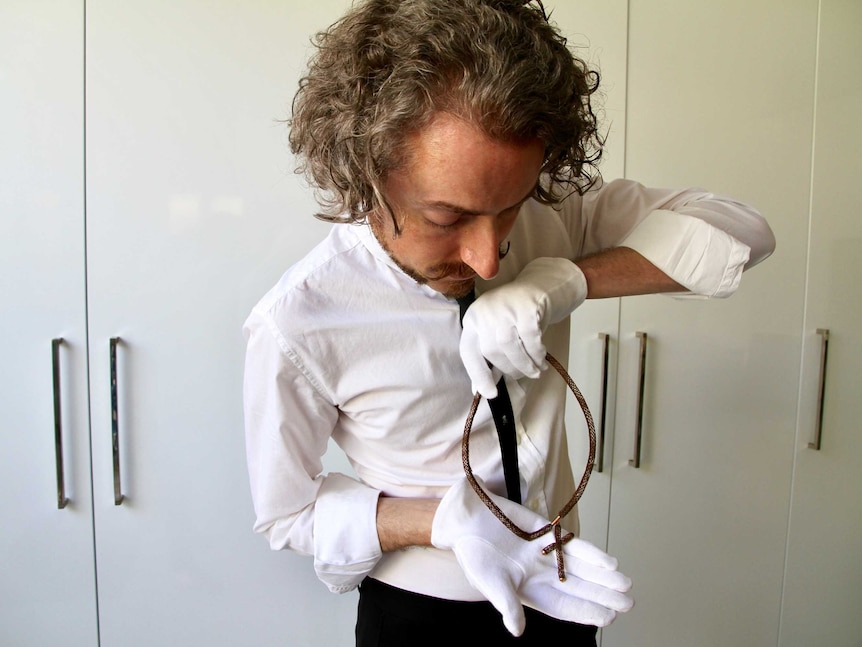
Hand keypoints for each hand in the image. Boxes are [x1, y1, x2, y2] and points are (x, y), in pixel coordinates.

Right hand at [431, 477, 632, 636]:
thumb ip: (506, 604)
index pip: (563, 606)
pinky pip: (572, 544)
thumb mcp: (488, 582)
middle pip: (579, 587)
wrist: (465, 518)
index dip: (585, 612)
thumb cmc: (473, 554)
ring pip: (581, 567)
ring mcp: (546, 552)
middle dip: (603, 596)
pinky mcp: (546, 532)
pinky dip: (591, 553)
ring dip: (603, 576)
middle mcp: (542, 573)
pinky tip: (608, 562)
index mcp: (529, 590)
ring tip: (625, 584)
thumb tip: (518, 630)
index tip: (608, 618)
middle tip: (628, 603)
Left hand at [460, 257, 586, 397]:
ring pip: (509, 346)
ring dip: (524, 364)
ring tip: (536, 371)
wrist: (540, 286)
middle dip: (509, 369)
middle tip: (523, 375)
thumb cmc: (515, 316)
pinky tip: (542, 358)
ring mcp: (504, 307)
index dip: (478, 375)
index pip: (469, 351)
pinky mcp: (525, 305)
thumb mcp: (498, 334)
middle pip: (491, 351)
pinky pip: (530, 338)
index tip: (490, 394)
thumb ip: (489, 359)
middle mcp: (484, 311)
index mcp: (472, 320)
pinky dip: (537, 353)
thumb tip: (480, 390)